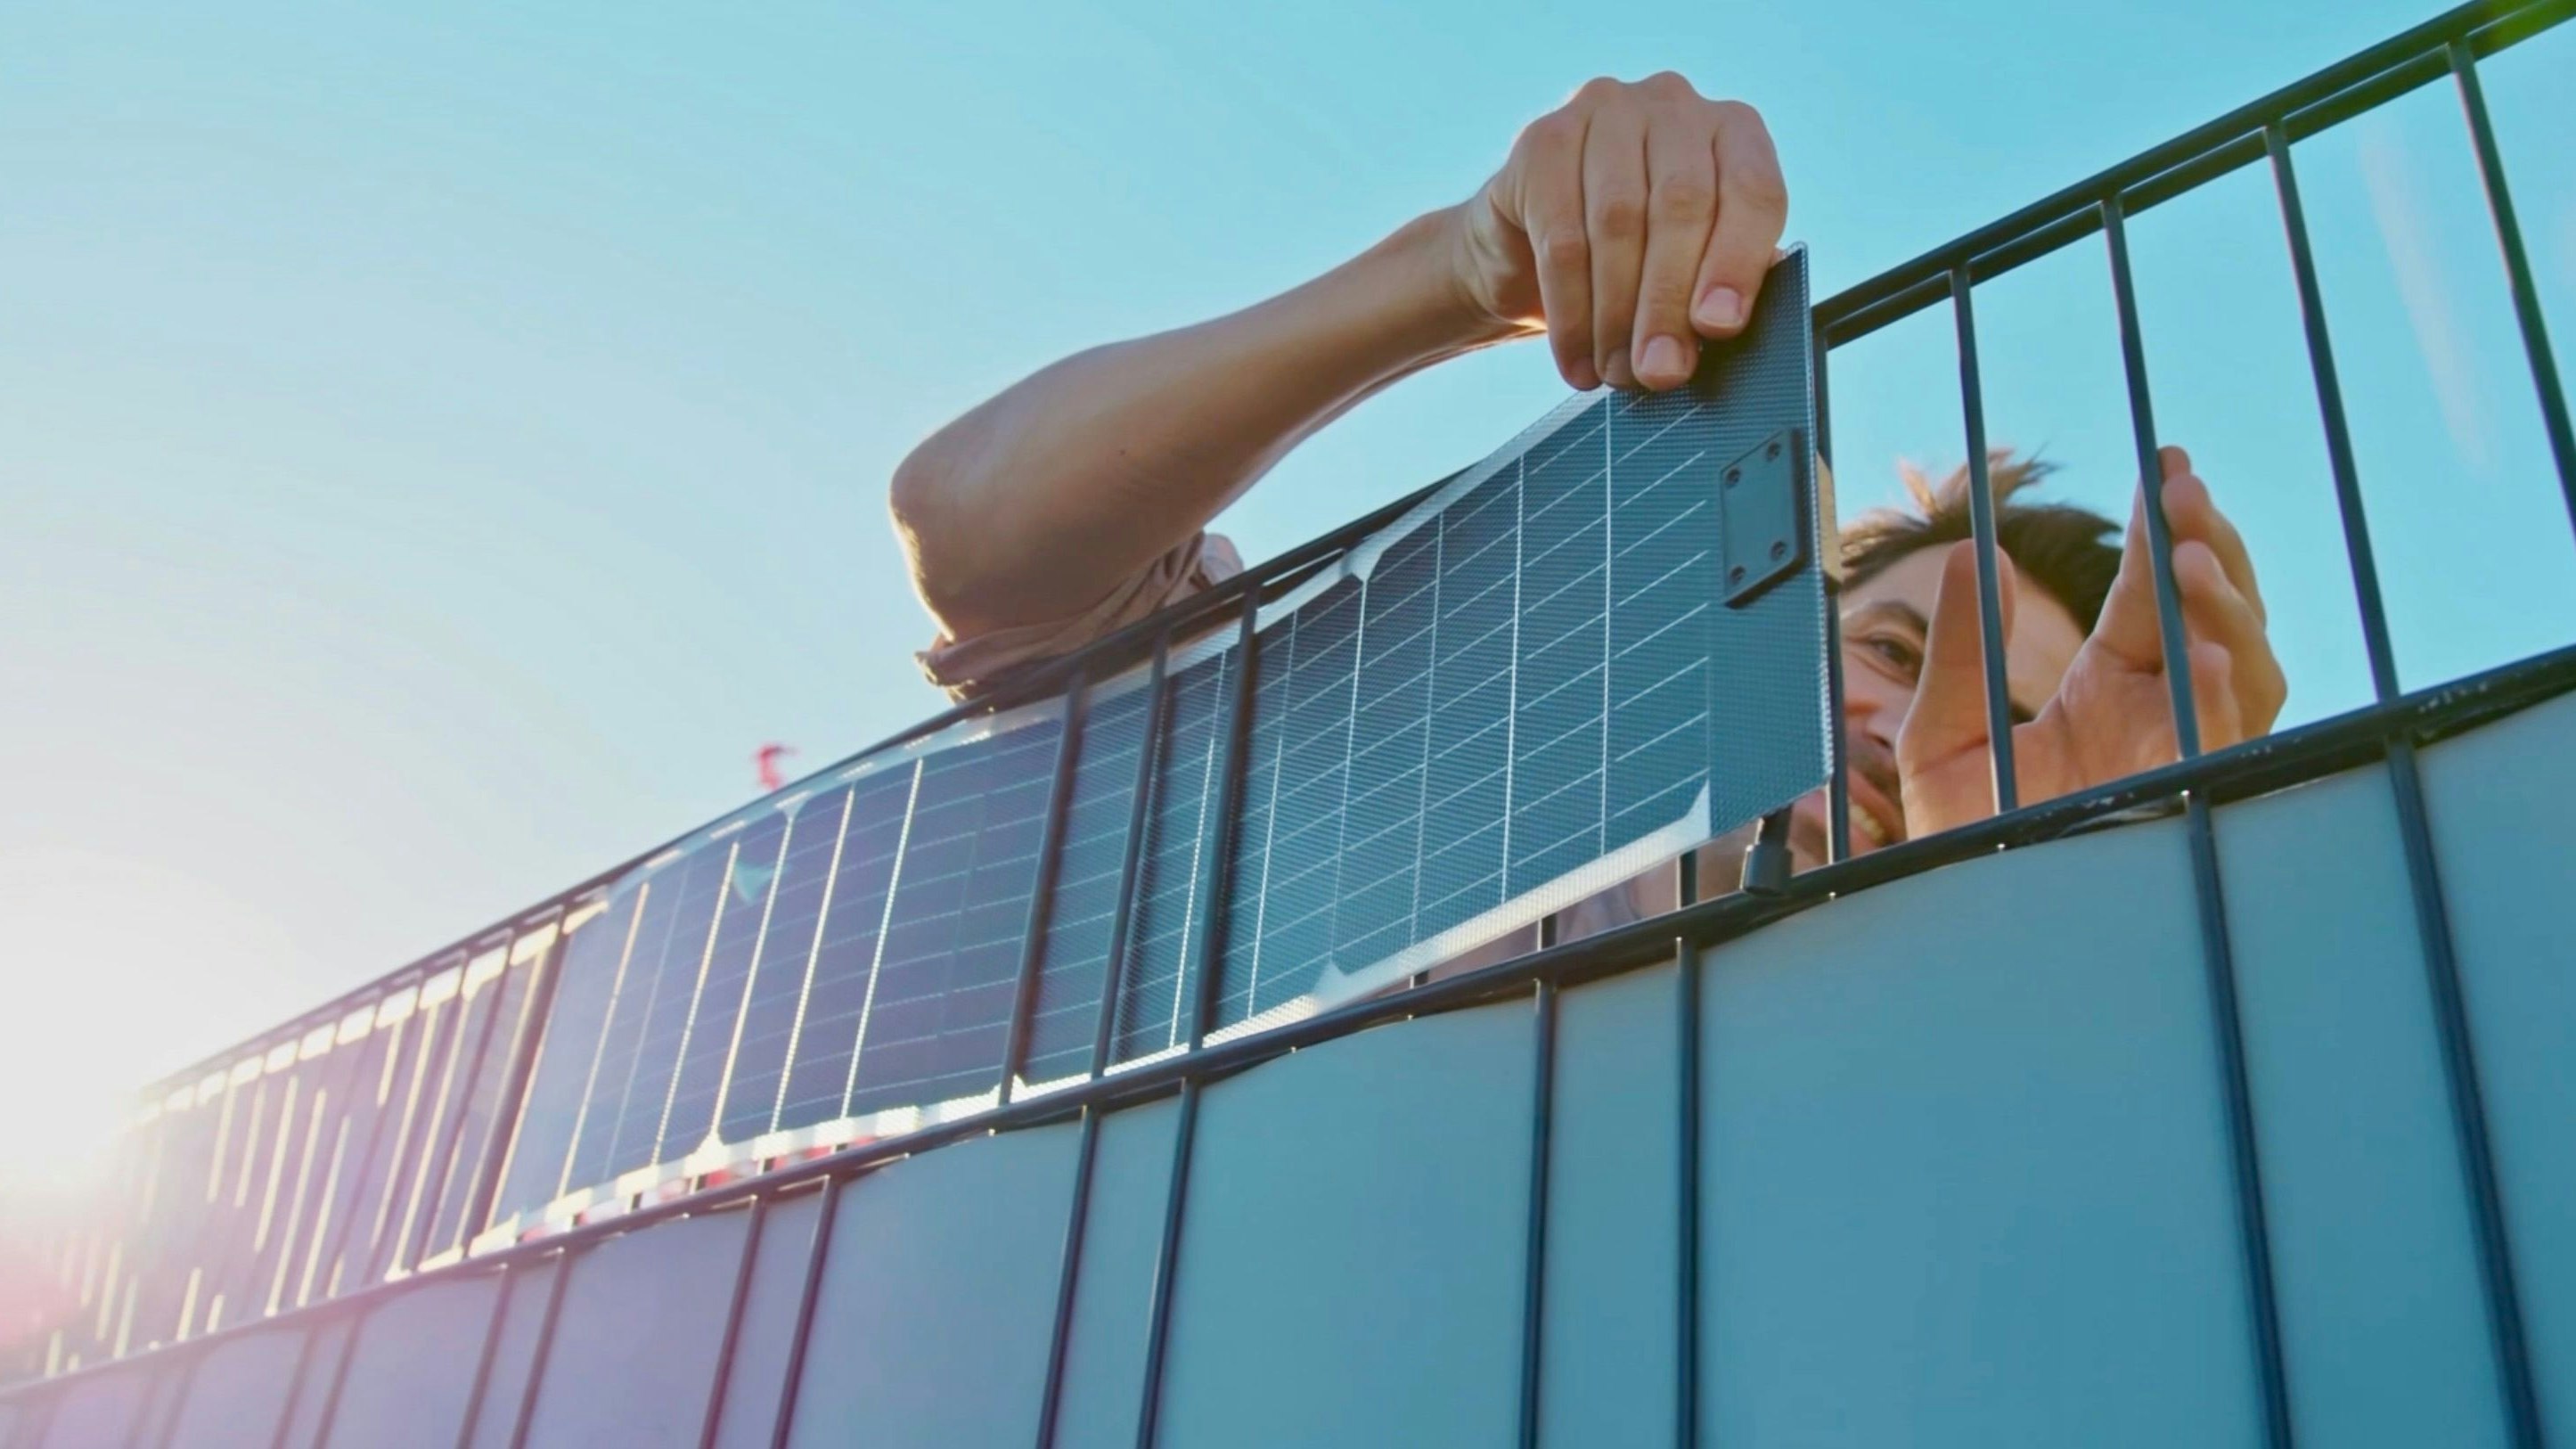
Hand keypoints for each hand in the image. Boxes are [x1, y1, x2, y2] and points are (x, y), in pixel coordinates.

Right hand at [1447, 74, 1787, 391]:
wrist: (1531, 249)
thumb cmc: (1635, 261)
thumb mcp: (1692, 268)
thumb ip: (1720, 284)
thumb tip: (1720, 325)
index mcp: (1734, 130)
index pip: (1751, 189)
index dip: (1736, 262)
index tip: (1718, 327)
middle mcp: (1674, 105)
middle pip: (1681, 204)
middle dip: (1668, 301)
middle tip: (1660, 371)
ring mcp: (1606, 111)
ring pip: (1617, 221)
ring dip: (1616, 313)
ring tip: (1616, 372)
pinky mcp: (1544, 140)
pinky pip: (1559, 236)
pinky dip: (1570, 310)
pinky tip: (1577, 357)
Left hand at [1898, 446, 2287, 833]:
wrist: (1966, 931)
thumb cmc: (1963, 844)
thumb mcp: (1942, 737)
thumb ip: (1958, 650)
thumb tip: (1975, 557)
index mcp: (2109, 693)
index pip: (2151, 596)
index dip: (2164, 532)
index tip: (2164, 467)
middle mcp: (2159, 719)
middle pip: (2213, 617)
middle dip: (2206, 548)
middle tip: (2182, 491)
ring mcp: (2180, 759)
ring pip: (2245, 669)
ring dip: (2224, 610)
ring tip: (2187, 561)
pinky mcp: (2186, 805)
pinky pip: (2226, 750)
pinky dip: (2223, 702)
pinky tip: (2207, 660)